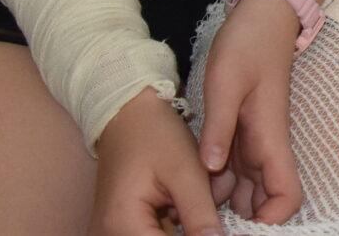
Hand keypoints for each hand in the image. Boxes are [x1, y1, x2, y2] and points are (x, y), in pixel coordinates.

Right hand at [92, 90, 223, 234]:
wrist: (127, 115)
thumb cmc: (155, 136)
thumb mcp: (186, 171)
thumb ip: (201, 214)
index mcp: (122, 224)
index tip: (228, 231)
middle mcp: (110, 234)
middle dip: (196, 232)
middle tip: (214, 207)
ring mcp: (116, 232)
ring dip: (189, 227)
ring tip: (200, 196)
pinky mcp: (125, 227)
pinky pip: (158, 234)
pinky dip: (180, 224)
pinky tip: (189, 202)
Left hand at [196, 0, 303, 223]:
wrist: (263, 15)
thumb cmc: (249, 43)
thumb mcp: (225, 82)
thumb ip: (219, 127)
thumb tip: (211, 170)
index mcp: (270, 138)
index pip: (287, 196)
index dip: (271, 220)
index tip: (239, 228)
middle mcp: (266, 147)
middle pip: (265, 203)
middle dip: (242, 221)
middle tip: (205, 225)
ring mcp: (254, 142)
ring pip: (246, 191)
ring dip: (225, 205)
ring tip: (189, 210)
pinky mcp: (241, 135)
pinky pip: (232, 173)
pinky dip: (216, 186)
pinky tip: (189, 186)